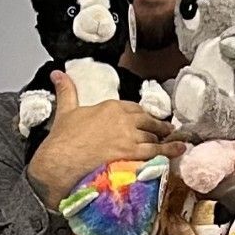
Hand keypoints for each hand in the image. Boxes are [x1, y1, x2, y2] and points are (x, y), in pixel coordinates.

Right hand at [26, 70, 171, 203]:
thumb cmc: (63, 139)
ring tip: (176, 144)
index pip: (134, 108)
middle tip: (167, 130)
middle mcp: (124, 120)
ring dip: (165, 141)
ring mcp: (130, 138)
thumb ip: (66, 90)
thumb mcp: (65, 110)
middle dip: (158, 126)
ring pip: (153, 138)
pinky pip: (155, 153)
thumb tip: (57, 74)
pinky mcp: (132, 155)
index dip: (142, 115)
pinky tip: (177, 152)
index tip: (147, 119)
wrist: (61, 160)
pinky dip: (168, 152)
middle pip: (148, 122)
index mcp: (111, 107)